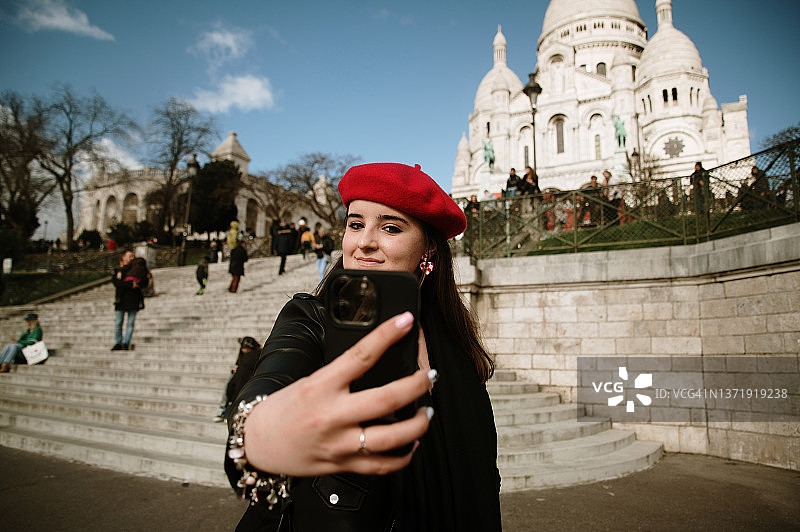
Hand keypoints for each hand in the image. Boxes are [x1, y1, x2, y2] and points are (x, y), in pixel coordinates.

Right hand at [242, 312, 433, 476]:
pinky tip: (412, 443)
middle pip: (387, 399)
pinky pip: (382, 466)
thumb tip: (375, 356)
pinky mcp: (342, 465)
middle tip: (429, 376)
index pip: (360, 355)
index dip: (386, 335)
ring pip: (391, 438)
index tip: (405, 321)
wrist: (258, 443)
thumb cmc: (284, 408)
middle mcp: (332, 416)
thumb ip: (341, 374)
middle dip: (417, 385)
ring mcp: (339, 444)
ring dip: (418, 424)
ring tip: (427, 412)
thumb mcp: (310, 380)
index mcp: (321, 386)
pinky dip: (403, 456)